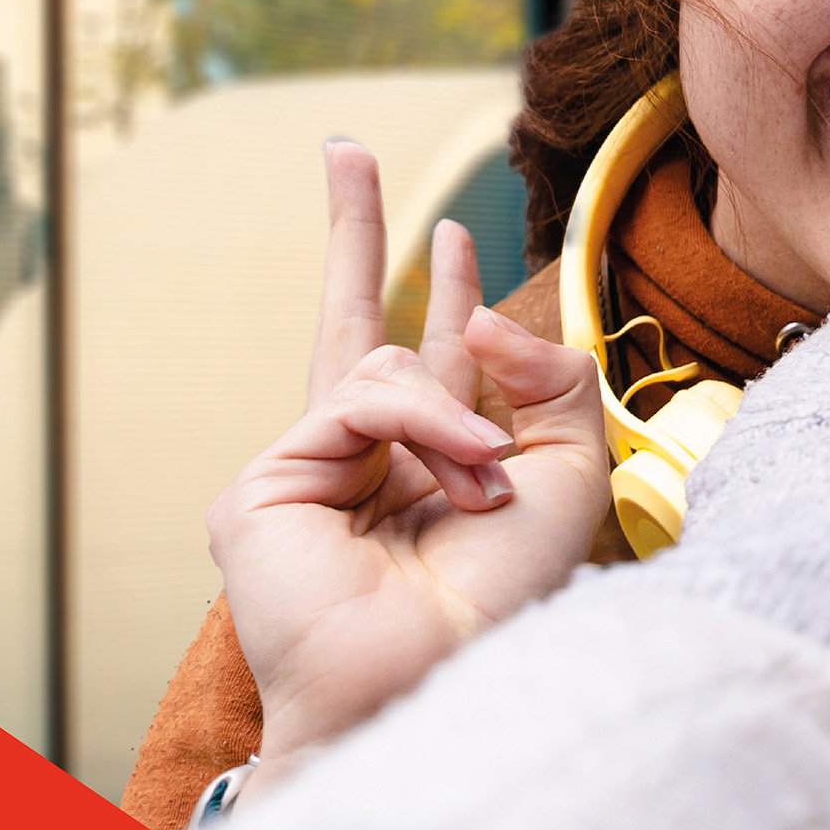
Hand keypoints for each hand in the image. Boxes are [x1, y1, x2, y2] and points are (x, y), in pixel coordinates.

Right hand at [211, 141, 611, 767]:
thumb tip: (479, 316)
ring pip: (385, 364)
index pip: (432, 355)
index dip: (439, 289)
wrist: (451, 682)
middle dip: (351, 229)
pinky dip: (424, 427)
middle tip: (344, 147)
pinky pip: (359, 400)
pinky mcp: (260, 487)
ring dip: (457, 421)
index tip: (450, 233)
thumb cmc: (508, 606)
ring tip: (483, 493)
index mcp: (433, 463)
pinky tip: (458, 480)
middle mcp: (363, 462)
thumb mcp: (570, 476)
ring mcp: (303, 472)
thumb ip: (548, 378)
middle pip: (346, 320)